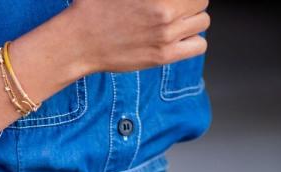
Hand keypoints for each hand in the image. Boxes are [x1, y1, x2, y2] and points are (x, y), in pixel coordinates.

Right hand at [53, 0, 209, 83]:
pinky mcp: (163, 55)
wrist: (78, 41)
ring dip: (192, 20)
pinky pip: (198, 46)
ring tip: (175, 22)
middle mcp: (164, 10)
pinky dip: (194, 41)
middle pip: (201, 1)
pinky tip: (178, 38)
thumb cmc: (93, 9)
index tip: (175, 1)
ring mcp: (165, 34)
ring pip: (202, 22)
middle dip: (190, 3)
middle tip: (175, 7)